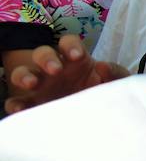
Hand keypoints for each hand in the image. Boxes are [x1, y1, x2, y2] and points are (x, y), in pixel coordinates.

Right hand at [5, 34, 128, 113]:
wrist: (98, 118)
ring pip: (23, 73)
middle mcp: (55, 70)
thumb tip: (102, 67)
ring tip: (32, 84)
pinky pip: (16, 101)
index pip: (68, 42)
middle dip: (46, 58)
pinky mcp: (32, 104)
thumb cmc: (104, 93)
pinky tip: (19, 109)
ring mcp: (40, 86)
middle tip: (55, 70)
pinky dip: (15, 104)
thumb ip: (115, 73)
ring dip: (24, 75)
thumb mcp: (115, 83)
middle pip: (42, 53)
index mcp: (76, 60)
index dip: (70, 45)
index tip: (77, 56)